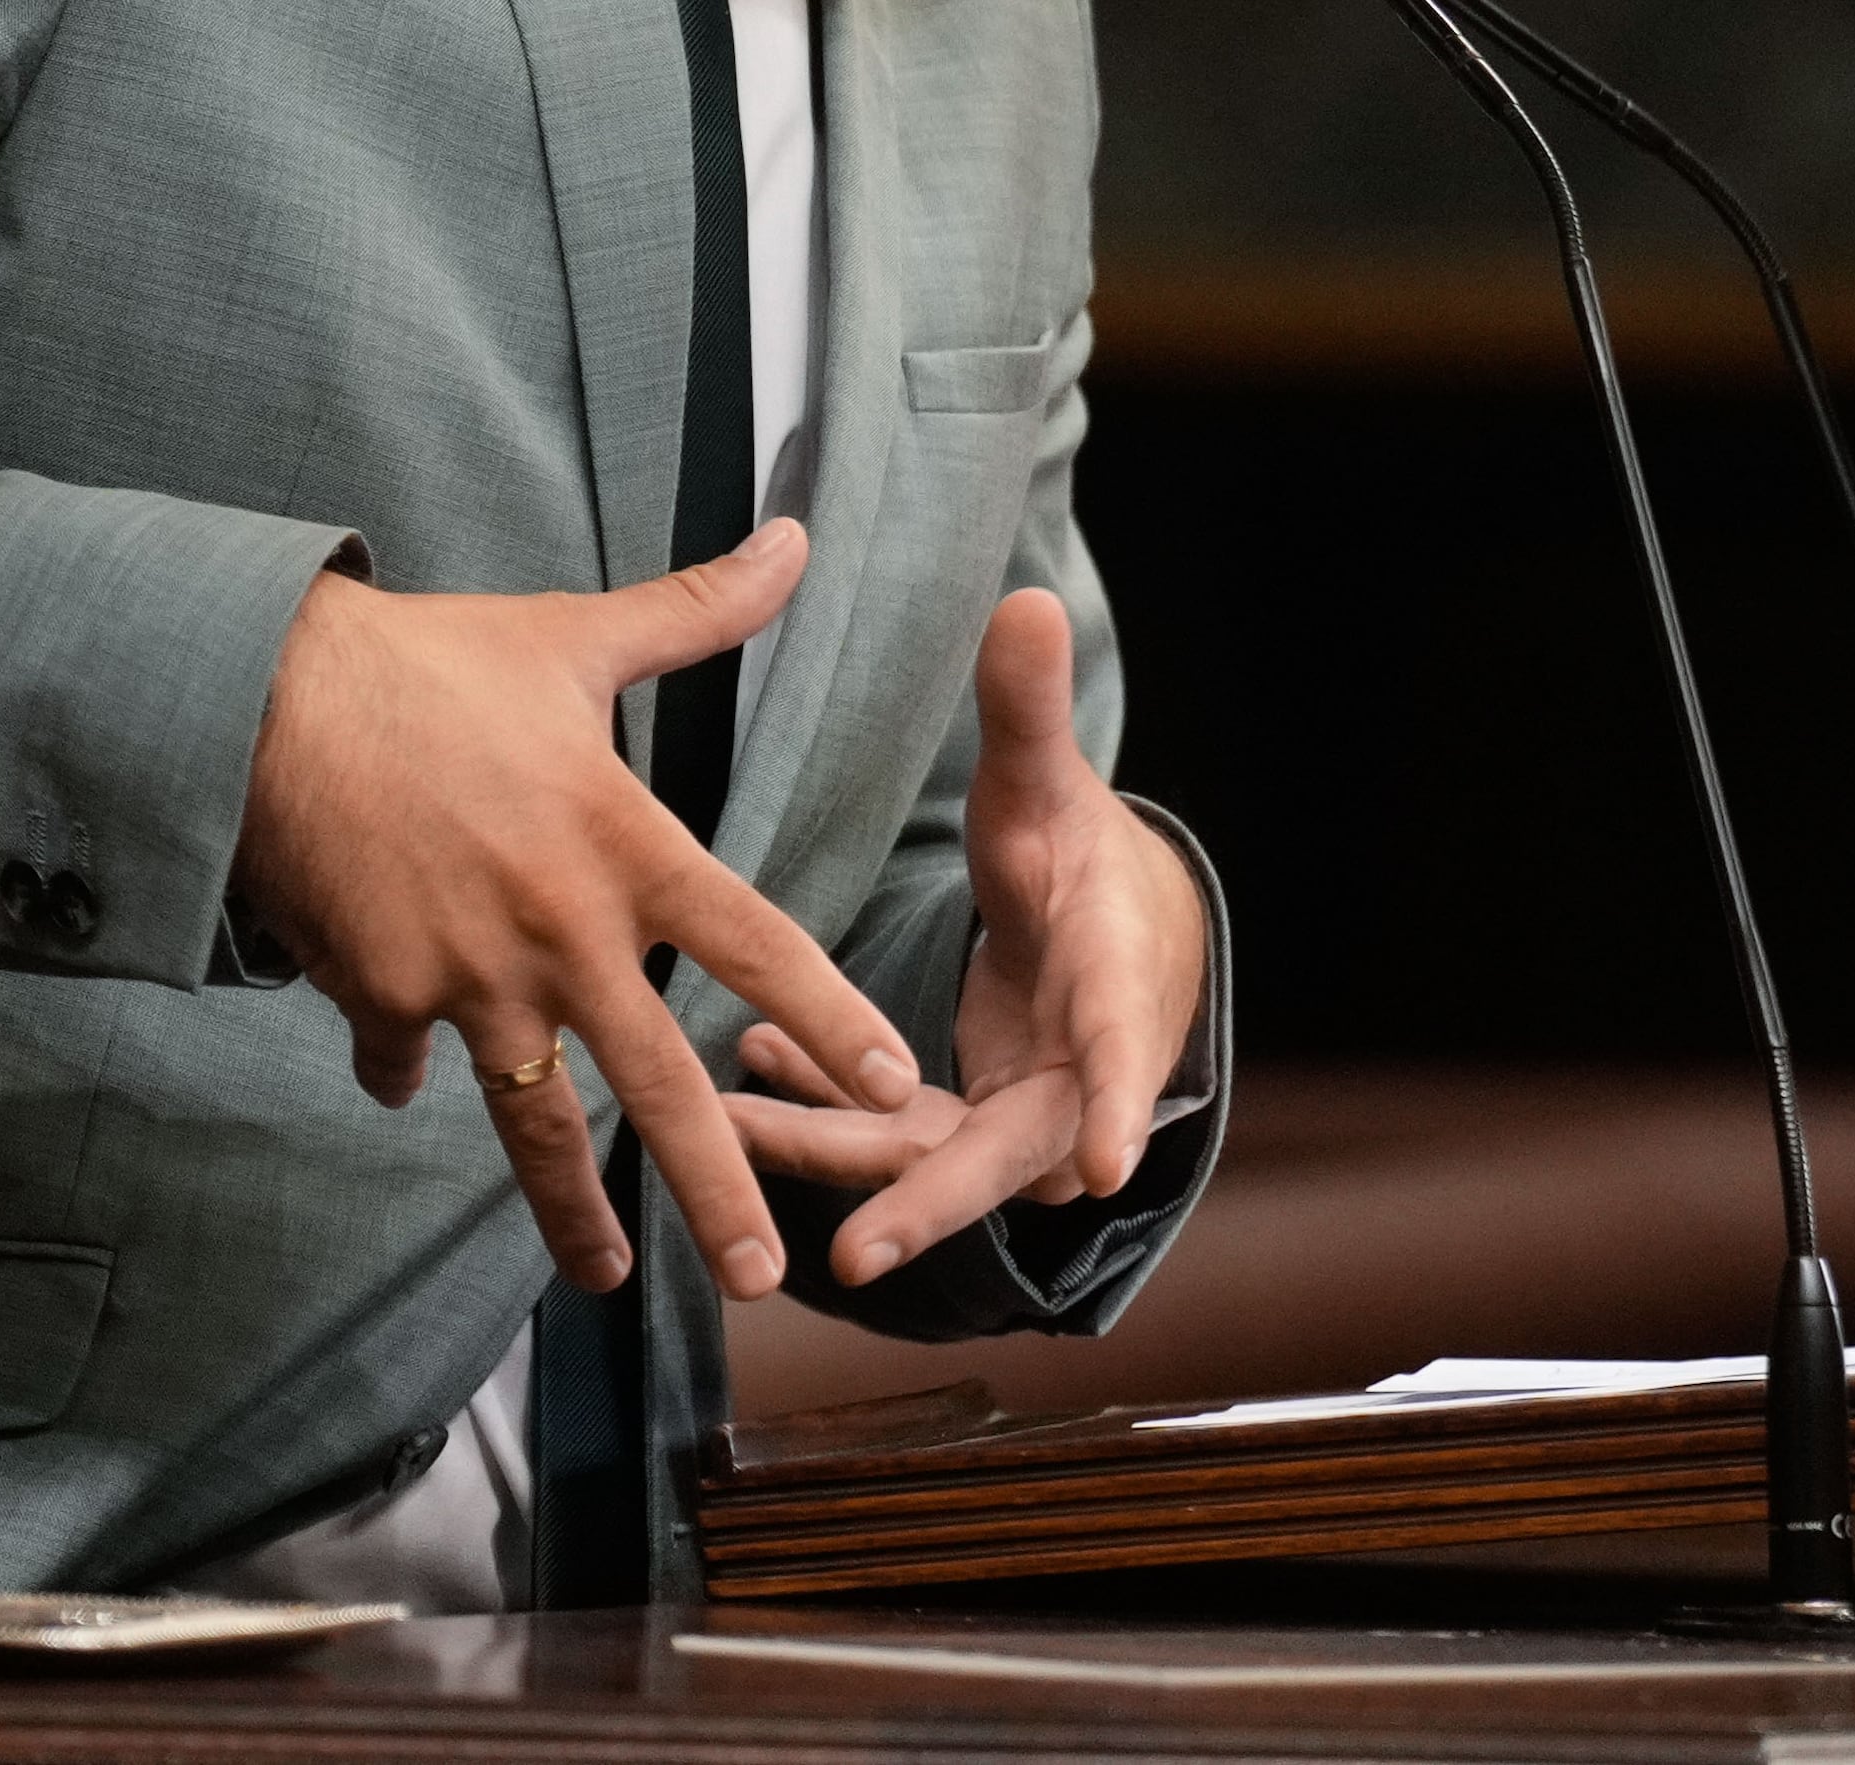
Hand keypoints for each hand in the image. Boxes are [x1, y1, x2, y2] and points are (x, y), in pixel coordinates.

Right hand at [229, 519, 916, 1300]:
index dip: (827, 1012)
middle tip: (762, 1275)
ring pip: (535, 1118)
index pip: (753, 941)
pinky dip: (409, 1073)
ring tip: (607, 1281)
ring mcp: (470, 977)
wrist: (265, 693)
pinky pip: (409, 1060)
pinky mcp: (385, 996)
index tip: (895, 1083)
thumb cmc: (431, 660)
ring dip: (571, 1208)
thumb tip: (799, 539)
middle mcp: (561, 930)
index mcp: (623, 843)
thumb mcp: (573, 634)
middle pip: (660, 1082)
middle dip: (714, 1190)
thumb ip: (696, 611)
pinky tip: (407, 1082)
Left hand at [726, 586, 1205, 1283]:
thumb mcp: (1050, 785)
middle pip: (1008, 1153)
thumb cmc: (1081, 858)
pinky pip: (887, 1135)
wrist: (1109, 936)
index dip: (1113, 1106)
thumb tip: (1025, 601)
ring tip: (731, 1122)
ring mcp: (1015, 1114)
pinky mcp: (962, 1126)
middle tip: (856, 1253)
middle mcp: (1072, 1076)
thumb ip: (1029, 709)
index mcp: (1115, 990)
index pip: (1123, 1054)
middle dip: (932, 1200)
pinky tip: (750, 1065)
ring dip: (831, 1149)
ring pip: (926, 1160)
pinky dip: (819, 1105)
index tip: (1098, 1158)